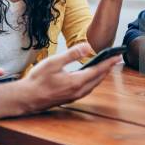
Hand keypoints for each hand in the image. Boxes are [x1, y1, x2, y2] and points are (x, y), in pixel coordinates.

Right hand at [0, 43, 120, 119]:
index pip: (98, 70)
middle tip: (115, 59)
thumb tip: (87, 46)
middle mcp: (79, 91)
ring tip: (106, 66)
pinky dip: (93, 81)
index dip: (109, 62)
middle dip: (108, 68)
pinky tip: (90, 76)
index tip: (118, 56)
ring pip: (94, 85)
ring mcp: (75, 96)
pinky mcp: (70, 98)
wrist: (27, 98)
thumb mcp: (54, 62)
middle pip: (98, 78)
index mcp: (77, 81)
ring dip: (101, 75)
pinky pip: (87, 89)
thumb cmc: (38, 80)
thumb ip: (72, 54)